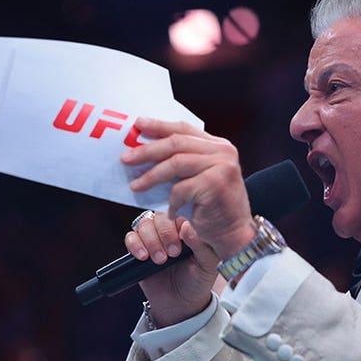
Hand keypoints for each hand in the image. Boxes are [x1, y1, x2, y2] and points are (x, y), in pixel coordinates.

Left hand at [121, 118, 254, 259]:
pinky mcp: (215, 184)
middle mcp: (223, 152)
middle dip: (147, 150)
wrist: (234, 234)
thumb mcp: (197, 178)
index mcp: (219, 146)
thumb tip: (143, 152)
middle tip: (126, 158)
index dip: (159, 126)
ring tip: (135, 185)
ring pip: (176, 163)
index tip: (138, 125)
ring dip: (151, 175)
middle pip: (177, 143)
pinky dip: (171, 201)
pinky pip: (181, 188)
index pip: (184, 129)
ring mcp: (222, 166)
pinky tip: (168, 211)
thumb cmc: (212, 209)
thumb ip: (181, 162)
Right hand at [124, 210, 220, 326]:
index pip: (178, 213)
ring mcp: (153, 238)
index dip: (176, 227)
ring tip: (159, 260)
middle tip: (171, 255)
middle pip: (159, 217)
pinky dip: (135, 245)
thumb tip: (187, 226)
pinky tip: (143, 258)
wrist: (180, 304)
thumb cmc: (197, 282)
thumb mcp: (207, 265)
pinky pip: (130, 237)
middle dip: (163, 235)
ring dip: (150, 241)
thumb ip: (201, 245)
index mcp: (188, 228)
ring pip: (144, 224)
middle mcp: (170, 230)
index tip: (180, 246)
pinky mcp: (138, 249)